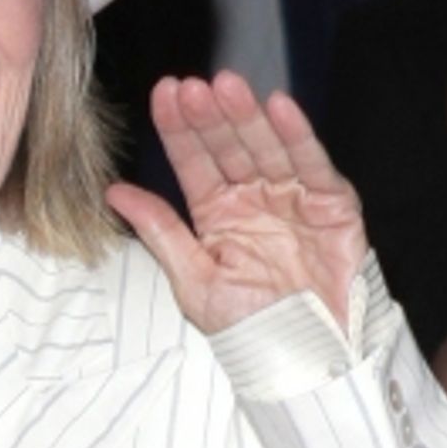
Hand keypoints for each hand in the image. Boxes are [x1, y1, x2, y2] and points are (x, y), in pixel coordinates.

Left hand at [106, 71, 366, 334]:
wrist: (306, 360)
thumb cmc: (250, 328)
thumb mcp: (193, 280)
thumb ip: (159, 231)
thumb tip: (114, 192)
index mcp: (217, 213)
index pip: (194, 161)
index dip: (180, 129)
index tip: (164, 94)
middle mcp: (254, 198)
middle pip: (229, 147)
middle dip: (211, 117)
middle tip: (193, 87)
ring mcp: (292, 198)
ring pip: (267, 147)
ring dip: (248, 116)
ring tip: (227, 87)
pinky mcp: (332, 205)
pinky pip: (313, 165)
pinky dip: (298, 136)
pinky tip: (279, 107)